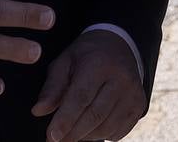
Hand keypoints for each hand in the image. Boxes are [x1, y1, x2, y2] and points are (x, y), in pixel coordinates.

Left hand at [31, 30, 145, 140]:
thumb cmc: (87, 55)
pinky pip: (119, 131)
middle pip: (94, 115)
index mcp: (99, 63)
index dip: (65, 119)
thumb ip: (52, 86)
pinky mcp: (139, 105)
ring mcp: (133, 93)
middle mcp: (121, 78)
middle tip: (55, 141)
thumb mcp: (66, 61)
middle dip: (72, 133)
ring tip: (70, 135)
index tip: (51, 136)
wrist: (119, 45)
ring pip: (106, 126)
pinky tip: (89, 129)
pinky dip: (101, 135)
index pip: (81, 97)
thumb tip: (38, 111)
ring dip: (85, 136)